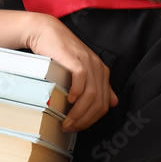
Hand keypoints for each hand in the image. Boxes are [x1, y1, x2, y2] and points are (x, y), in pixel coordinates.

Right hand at [24, 14, 117, 131]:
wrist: (47, 33)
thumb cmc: (61, 54)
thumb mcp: (82, 70)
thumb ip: (98, 86)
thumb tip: (113, 103)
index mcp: (102, 72)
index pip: (104, 104)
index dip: (92, 120)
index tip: (77, 128)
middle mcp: (98, 68)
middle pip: (99, 102)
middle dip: (85, 120)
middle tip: (70, 128)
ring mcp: (88, 63)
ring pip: (91, 95)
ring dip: (78, 113)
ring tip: (66, 122)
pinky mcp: (75, 59)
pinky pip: (81, 80)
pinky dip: (76, 94)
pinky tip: (68, 101)